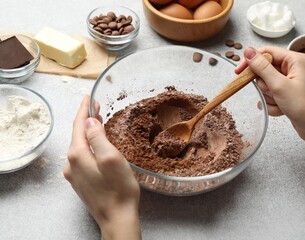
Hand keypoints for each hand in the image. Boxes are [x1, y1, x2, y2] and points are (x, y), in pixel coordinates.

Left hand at [64, 96, 140, 239]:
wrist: (117, 218)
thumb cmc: (119, 189)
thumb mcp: (111, 158)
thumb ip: (98, 137)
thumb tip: (90, 121)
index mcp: (78, 154)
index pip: (79, 125)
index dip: (84, 109)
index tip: (89, 97)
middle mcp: (71, 163)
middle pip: (77, 134)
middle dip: (86, 119)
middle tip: (96, 106)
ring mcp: (74, 174)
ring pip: (80, 145)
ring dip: (87, 131)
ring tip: (98, 121)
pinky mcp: (80, 181)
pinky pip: (82, 156)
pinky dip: (88, 145)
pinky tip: (96, 144)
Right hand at [235, 46, 304, 140]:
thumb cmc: (304, 106)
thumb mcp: (279, 85)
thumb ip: (262, 67)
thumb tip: (248, 51)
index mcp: (294, 60)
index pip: (266, 52)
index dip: (251, 61)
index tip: (238, 72)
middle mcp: (293, 68)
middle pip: (264, 70)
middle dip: (265, 85)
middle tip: (272, 93)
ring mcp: (290, 82)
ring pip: (266, 85)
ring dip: (269, 97)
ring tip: (280, 103)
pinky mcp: (287, 94)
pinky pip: (271, 96)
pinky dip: (273, 104)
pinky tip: (282, 110)